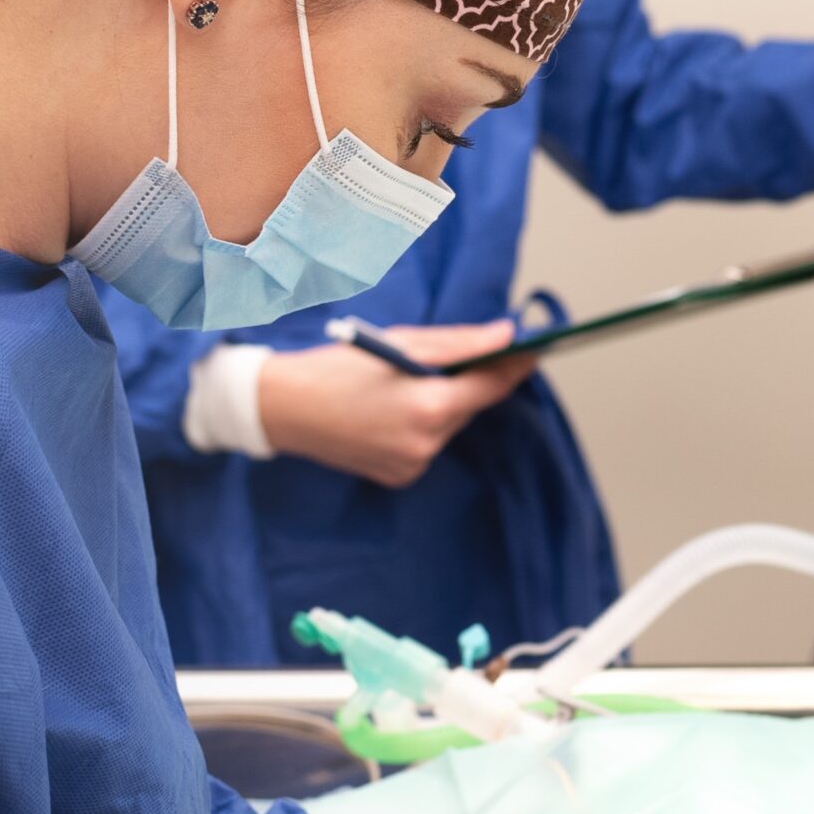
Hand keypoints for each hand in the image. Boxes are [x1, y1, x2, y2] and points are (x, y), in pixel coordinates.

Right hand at [256, 322, 535, 485]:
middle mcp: (426, 444)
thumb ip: (460, 343)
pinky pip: (427, 444)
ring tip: (406, 380)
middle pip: (468, 406)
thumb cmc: (338, 366)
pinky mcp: (399, 477)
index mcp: (429, 408)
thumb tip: (506, 336)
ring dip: (441, 402)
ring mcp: (412, 465)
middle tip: (458, 355)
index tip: (532, 350)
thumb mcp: (401, 343)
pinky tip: (391, 408)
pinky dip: (421, 423)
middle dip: (468, 380)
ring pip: (448, 425)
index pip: (490, 387)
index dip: (514, 367)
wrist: (282, 408)